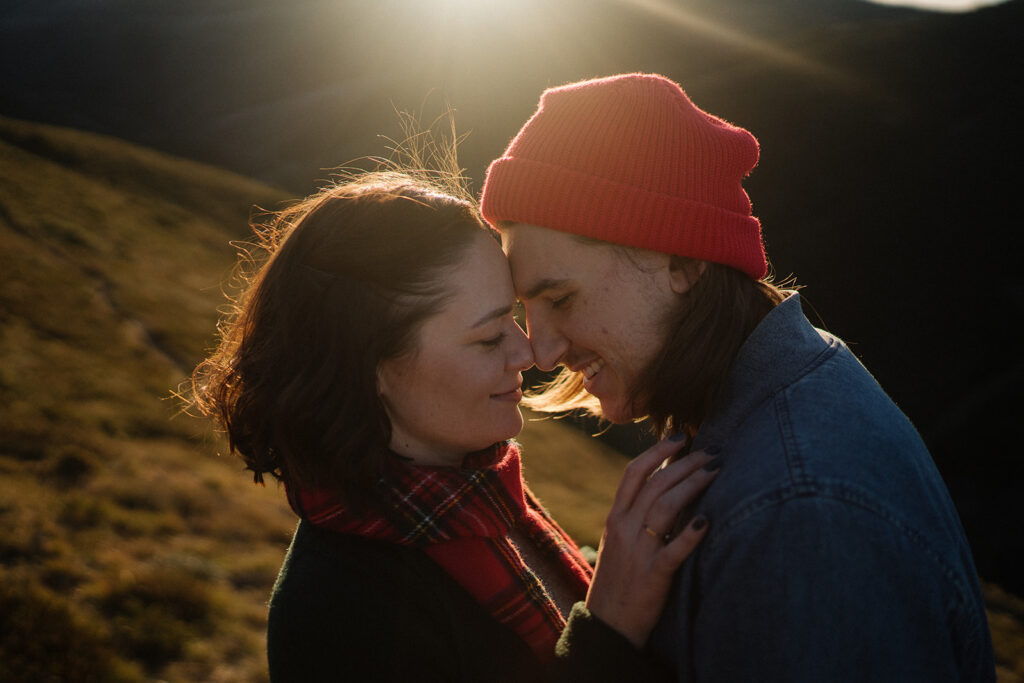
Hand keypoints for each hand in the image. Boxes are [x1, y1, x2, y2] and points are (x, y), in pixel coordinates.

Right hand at [584, 436, 717, 647]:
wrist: (608, 623)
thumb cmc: (619, 579)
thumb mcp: (618, 541)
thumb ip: (634, 515)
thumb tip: (664, 487)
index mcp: (615, 517)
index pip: (634, 472)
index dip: (657, 451)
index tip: (680, 436)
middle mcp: (624, 528)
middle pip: (656, 484)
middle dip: (685, 462)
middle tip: (712, 450)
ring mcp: (638, 550)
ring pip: (666, 507)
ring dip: (693, 485)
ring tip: (716, 471)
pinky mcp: (653, 574)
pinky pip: (674, 549)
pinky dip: (691, 533)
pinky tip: (709, 520)